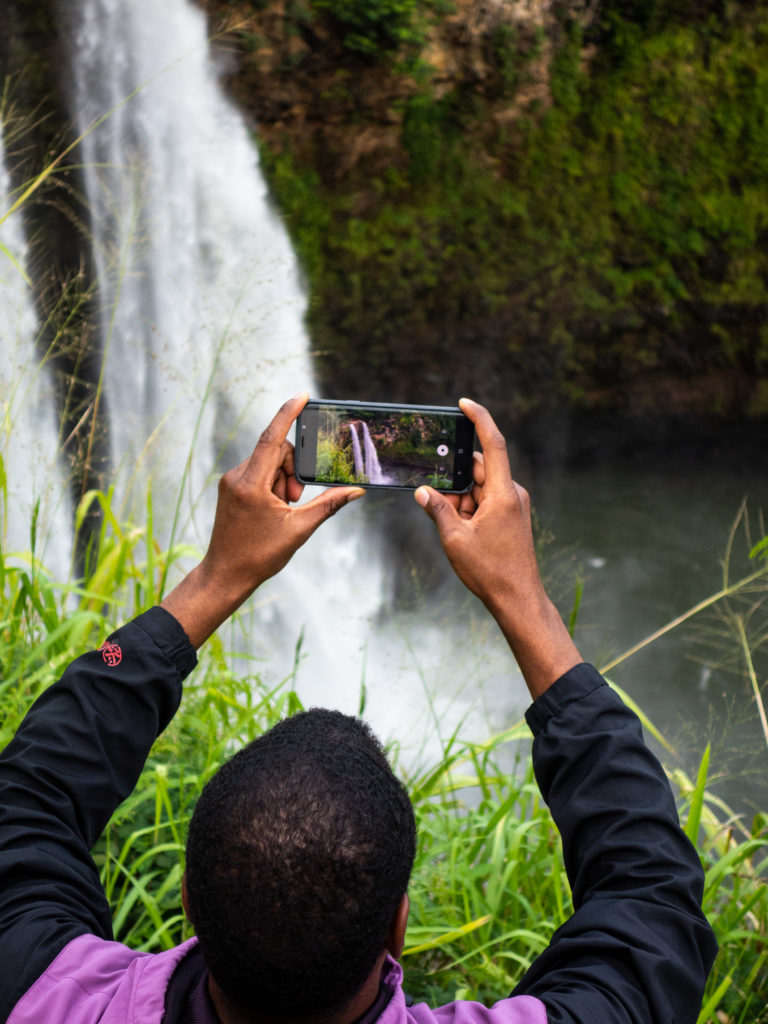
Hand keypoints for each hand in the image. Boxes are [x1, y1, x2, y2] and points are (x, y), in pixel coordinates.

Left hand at [161, 393, 363, 647]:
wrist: (225, 575)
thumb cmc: (258, 556)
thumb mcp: (299, 530)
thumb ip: (328, 505)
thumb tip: (355, 490)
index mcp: (251, 484)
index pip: (272, 438)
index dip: (288, 414)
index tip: (302, 395)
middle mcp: (237, 476)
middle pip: (276, 451)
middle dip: (292, 470)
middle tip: (294, 500)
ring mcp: (231, 482)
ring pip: (268, 463)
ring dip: (283, 480)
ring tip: (283, 509)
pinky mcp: (231, 488)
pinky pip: (258, 473)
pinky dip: (272, 485)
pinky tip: (274, 509)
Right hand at [414, 398, 580, 697]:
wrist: (518, 599)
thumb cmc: (490, 571)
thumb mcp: (454, 539)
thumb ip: (438, 509)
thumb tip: (423, 492)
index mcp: (504, 494)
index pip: (494, 444)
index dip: (480, 420)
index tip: (465, 404)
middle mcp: (513, 494)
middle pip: (480, 470)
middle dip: (456, 481)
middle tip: (436, 496)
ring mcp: (514, 506)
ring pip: (480, 489)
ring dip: (461, 500)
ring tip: (452, 527)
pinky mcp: (512, 518)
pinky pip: (486, 502)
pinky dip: (470, 510)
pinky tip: (459, 530)